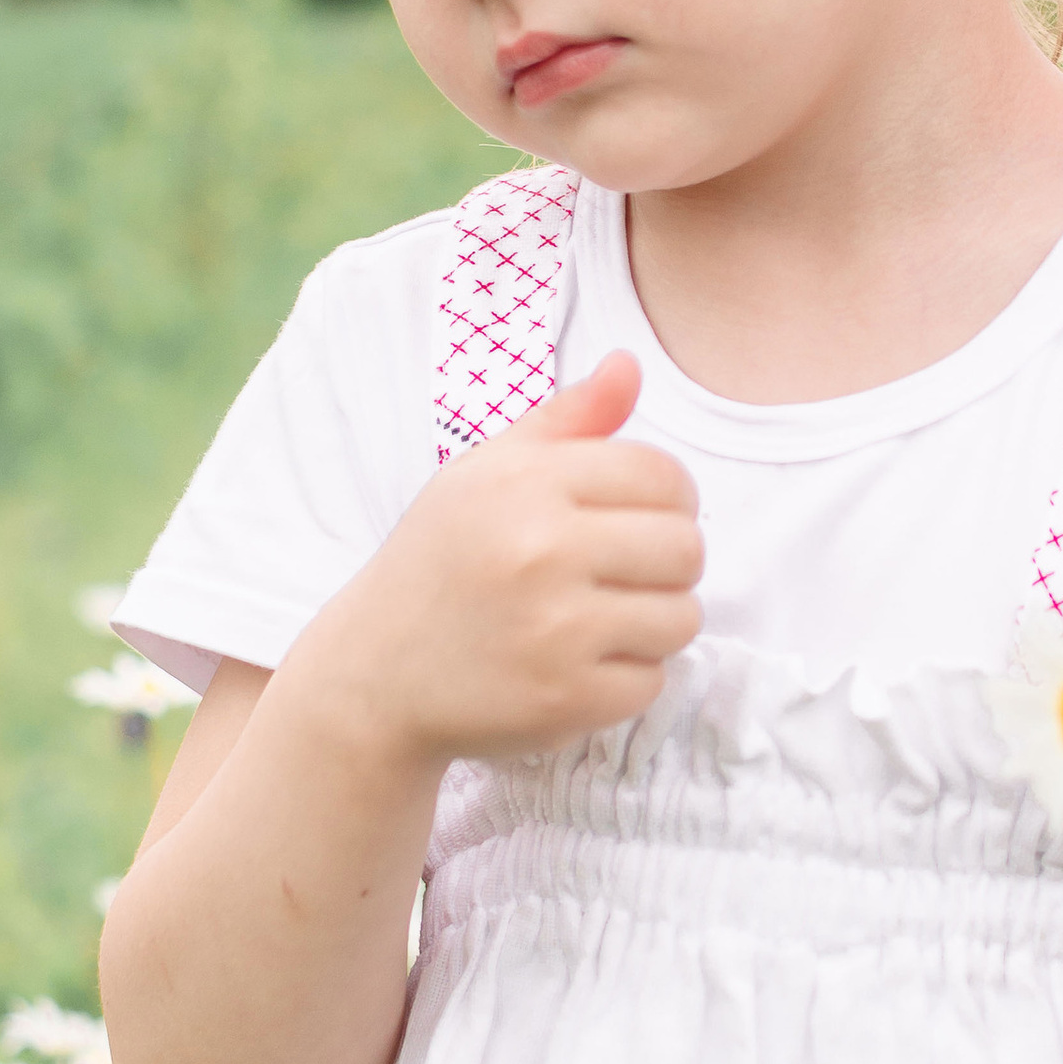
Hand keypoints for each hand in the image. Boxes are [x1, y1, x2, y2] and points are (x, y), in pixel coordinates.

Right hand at [308, 350, 703, 768]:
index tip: (641, 520)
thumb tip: (628, 365)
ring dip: (654, 622)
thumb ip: (566, 419)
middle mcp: (541, 551)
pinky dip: (627, 678)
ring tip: (601, 620)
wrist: (376, 673)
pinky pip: (652, 681)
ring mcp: (555, 630)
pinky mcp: (565, 697)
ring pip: (681, 617)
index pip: (663, 476)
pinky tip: (580, 665)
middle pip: (685, 547)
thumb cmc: (440, 562)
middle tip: (624, 574)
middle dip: (668, 563)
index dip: (670, 499)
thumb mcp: (486, 473)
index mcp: (526, 484)